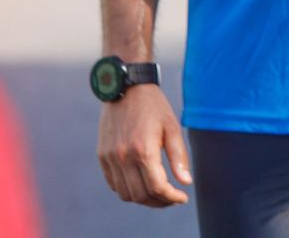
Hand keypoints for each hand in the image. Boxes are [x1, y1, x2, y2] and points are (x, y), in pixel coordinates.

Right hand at [97, 83, 191, 207]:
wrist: (126, 87)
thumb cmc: (154, 106)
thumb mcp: (172, 127)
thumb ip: (178, 157)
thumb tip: (186, 182)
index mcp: (143, 150)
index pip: (156, 187)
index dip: (171, 198)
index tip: (182, 198)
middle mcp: (123, 157)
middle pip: (140, 195)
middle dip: (159, 202)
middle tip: (172, 198)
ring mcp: (109, 158)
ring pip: (125, 194)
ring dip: (142, 199)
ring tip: (158, 193)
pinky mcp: (102, 156)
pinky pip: (113, 184)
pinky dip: (127, 190)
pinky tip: (141, 183)